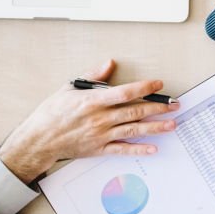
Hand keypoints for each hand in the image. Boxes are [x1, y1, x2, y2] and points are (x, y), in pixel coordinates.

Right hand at [0, 59, 177, 182]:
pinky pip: (123, 149)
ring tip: (172, 123)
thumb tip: (109, 64)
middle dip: (158, 108)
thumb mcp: (70, 88)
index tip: (158, 85)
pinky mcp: (99, 149)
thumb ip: (93, 76)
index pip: (125, 93)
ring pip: (133, 129)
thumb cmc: (51, 113)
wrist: (39, 140)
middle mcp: (100, 119)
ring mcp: (101, 135)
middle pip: (135, 111)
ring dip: (155, 127)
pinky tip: (154, 147)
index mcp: (93, 101)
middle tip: (174, 104)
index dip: (144, 88)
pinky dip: (139, 149)